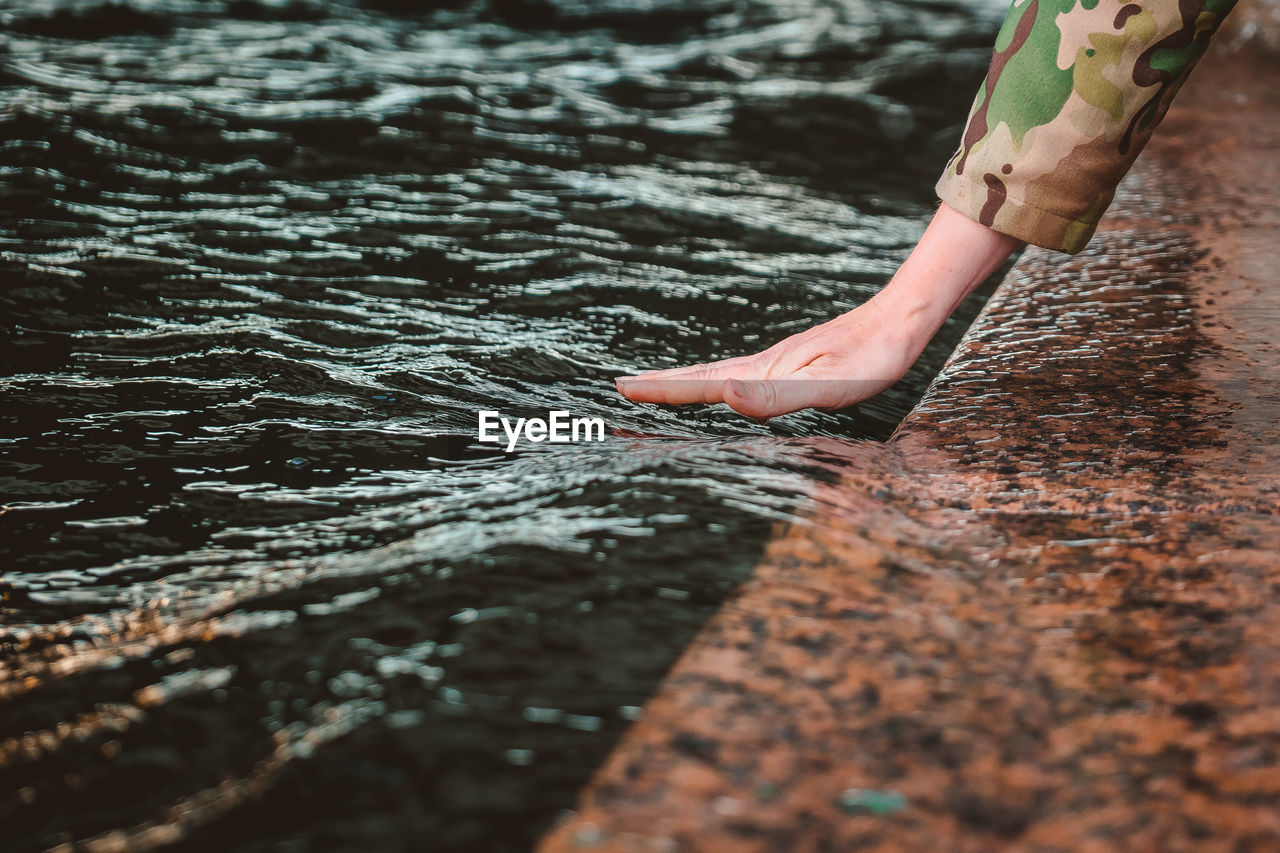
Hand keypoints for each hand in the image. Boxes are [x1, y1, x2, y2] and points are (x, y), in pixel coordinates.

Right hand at [615, 297, 929, 419]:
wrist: (902, 319)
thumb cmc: (870, 359)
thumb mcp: (825, 385)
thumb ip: (774, 396)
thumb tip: (725, 397)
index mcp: (762, 372)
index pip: (700, 385)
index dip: (661, 390)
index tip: (621, 389)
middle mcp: (762, 365)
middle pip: (699, 377)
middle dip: (659, 384)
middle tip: (622, 386)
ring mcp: (775, 362)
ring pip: (716, 374)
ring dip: (682, 382)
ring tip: (656, 384)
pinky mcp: (793, 363)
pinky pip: (739, 374)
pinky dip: (713, 380)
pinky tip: (722, 384)